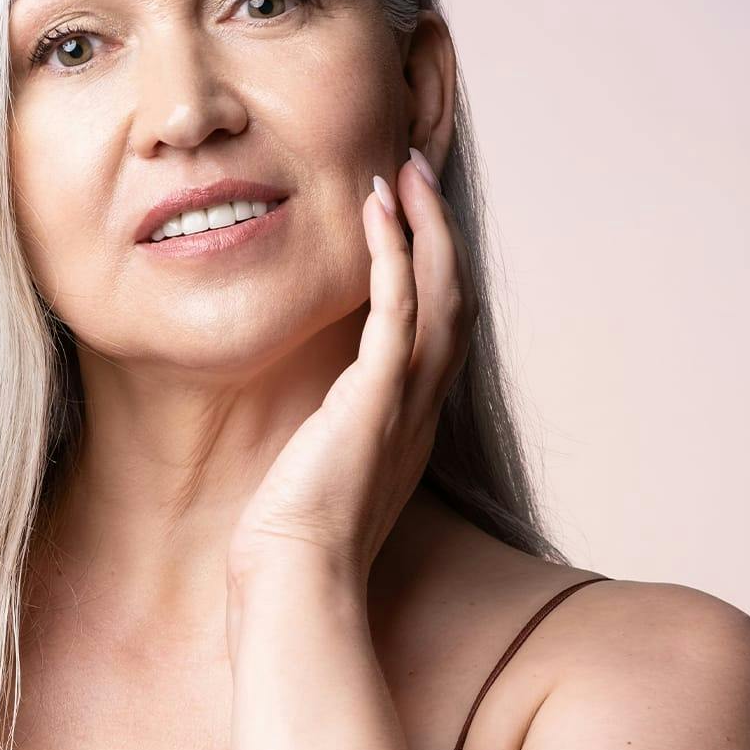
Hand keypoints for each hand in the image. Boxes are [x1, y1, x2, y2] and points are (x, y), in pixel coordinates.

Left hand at [226, 146, 478, 599]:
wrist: (297, 581)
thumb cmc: (296, 540)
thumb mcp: (322, 469)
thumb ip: (330, 430)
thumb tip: (309, 413)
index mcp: (412, 420)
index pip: (440, 325)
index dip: (433, 263)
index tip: (410, 214)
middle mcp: (422, 406)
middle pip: (453, 295)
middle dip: (437, 228)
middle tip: (416, 169)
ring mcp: (406, 401)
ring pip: (437, 292)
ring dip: (424, 225)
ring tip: (403, 171)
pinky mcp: (375, 398)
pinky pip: (397, 310)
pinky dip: (392, 255)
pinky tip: (375, 210)